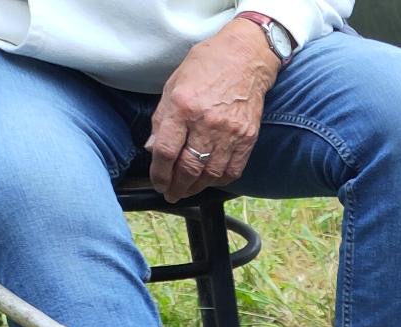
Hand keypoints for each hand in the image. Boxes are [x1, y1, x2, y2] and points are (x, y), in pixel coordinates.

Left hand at [146, 20, 278, 201]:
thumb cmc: (206, 66)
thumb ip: (162, 119)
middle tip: (171, 194)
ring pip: (210, 174)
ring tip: (187, 191)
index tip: (157, 182)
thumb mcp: (173, 85)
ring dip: (196, 187)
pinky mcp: (247, 138)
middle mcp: (206, 122)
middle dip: (177, 186)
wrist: (245, 59)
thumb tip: (153, 149)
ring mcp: (230, 133)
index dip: (159, 173)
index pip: (166, 150)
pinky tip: (209, 181)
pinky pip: (232, 170)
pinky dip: (219, 181)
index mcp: (182, 106)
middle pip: (188, 167)